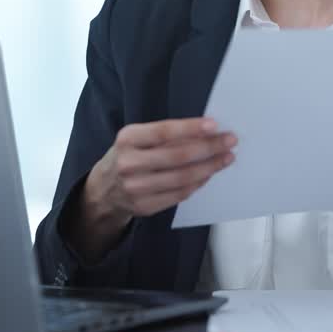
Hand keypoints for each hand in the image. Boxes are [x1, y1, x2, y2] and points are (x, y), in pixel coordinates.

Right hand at [73, 117, 235, 258]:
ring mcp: (136, 187)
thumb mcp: (136, 139)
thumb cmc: (127, 156)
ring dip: (209, 167)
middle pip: (177, 156)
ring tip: (225, 158)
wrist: (103, 190)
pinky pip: (179, 194)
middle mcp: (129, 163)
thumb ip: (164, 136)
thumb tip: (204, 131)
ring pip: (182, 178)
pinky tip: (208, 174)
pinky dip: (198, 183)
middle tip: (229, 141)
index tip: (214, 125)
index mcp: (127, 139)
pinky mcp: (145, 206)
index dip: (190, 128)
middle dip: (208, 148)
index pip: (163, 132)